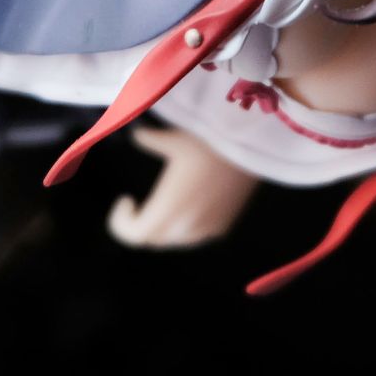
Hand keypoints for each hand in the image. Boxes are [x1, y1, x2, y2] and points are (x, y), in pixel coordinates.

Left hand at [106, 127, 257, 248]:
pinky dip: (184, 225)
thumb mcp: (172, 138)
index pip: (135, 236)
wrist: (253, 146)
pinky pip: (196, 234)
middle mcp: (186, 227)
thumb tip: (137, 135)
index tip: (125, 200)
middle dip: (141, 224)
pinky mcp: (224, 224)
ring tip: (163, 201)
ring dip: (163, 227)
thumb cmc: (210, 141)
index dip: (122, 224)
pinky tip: (189, 201)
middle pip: (154, 239)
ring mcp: (208, 229)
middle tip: (138, 204)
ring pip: (175, 240)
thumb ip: (149, 140)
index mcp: (168, 210)